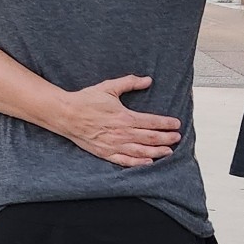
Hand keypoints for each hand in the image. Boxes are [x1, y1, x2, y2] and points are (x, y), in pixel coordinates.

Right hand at [61, 76, 181, 167]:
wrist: (66, 114)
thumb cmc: (86, 100)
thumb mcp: (109, 87)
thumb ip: (130, 83)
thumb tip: (147, 80)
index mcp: (124, 117)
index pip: (151, 122)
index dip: (166, 124)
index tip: (176, 124)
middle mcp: (121, 133)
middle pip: (150, 138)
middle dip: (166, 138)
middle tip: (177, 138)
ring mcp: (113, 145)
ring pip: (141, 151)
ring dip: (157, 152)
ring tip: (168, 152)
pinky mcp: (105, 153)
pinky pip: (125, 161)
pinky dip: (138, 163)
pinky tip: (148, 162)